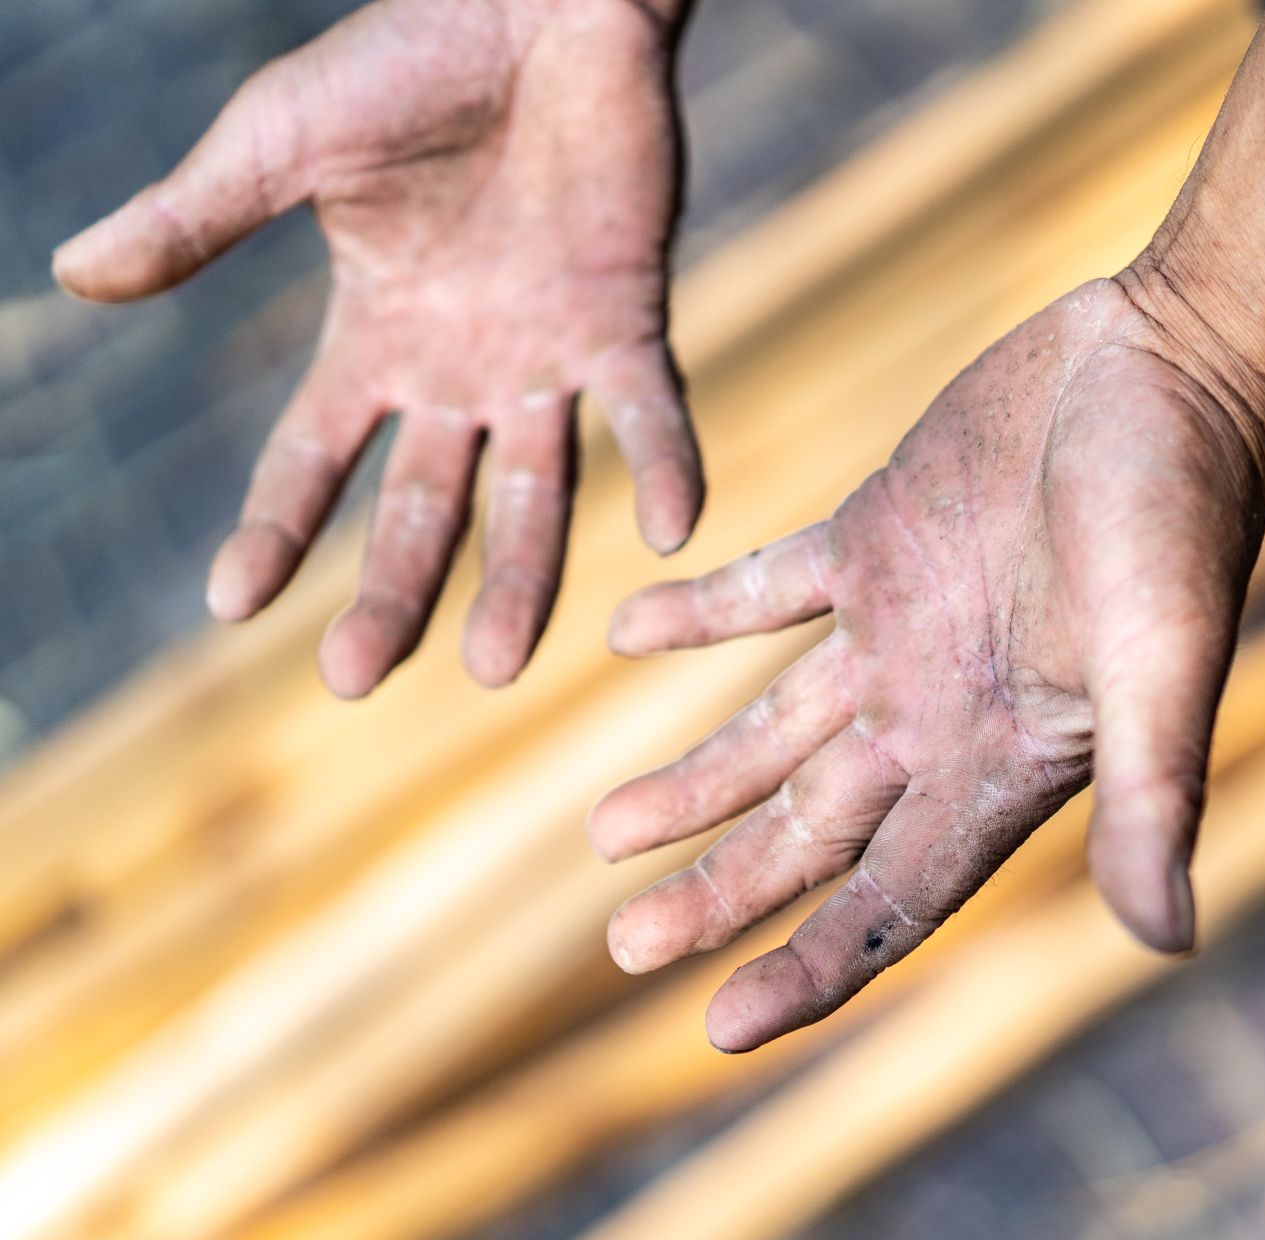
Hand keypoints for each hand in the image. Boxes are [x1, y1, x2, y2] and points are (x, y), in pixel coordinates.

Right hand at [54, 0, 701, 695]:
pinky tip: (673, 532)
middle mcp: (463, 370)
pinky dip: (665, 466)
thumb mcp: (282, 141)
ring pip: (538, 491)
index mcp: (376, 337)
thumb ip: (197, 218)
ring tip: (495, 666)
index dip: (275, 530)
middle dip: (393, 591)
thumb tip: (74, 276)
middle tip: (357, 677)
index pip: (315, 458)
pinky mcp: (627, 319)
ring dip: (521, 576)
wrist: (535, 0)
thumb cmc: (409, 58)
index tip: (232, 605)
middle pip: (424, 506)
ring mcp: (547, 355)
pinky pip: (651, 412)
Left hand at [589, 277, 1264, 1051]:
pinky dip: (701, 614)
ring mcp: (901, 627)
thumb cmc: (1181, 509)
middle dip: (723, 890)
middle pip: (814, 832)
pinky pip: (768, 590)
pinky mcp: (876, 535)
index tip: (716, 1024)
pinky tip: (628, 631)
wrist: (1173, 362)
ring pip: (777, 728)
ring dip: (697, 779)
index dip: (812, 966)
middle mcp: (942, 713)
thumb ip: (1152, 789)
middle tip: (624, 943)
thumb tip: (1168, 941)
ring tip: (605, 831)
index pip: (893, 895)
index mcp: (1002, 760)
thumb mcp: (1164, 654)